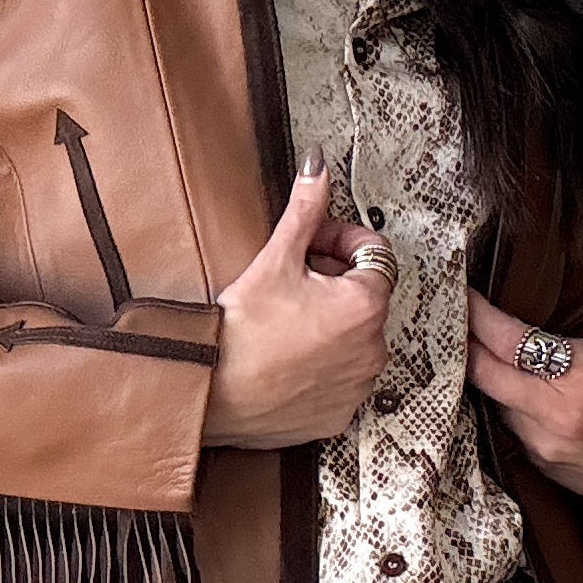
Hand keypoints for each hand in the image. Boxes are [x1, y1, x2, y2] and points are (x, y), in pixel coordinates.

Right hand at [204, 152, 391, 450]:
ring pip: (354, 340)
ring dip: (330, 325)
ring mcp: (358, 386)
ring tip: (287, 321)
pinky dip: (322, 366)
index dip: (340, 240)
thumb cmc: (239, 332)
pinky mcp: (340, 415)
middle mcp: (373, 348)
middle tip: (293, 280)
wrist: (209, 392)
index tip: (313, 243)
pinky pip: (341, 379)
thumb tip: (318, 167)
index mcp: (365, 304)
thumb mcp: (275, 259)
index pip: (373, 253)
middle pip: (364, 297)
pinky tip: (289, 356)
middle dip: (334, 282)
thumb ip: (305, 210)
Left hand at [466, 290, 582, 507]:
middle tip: (453, 325)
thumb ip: (559, 347)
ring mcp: (545, 444)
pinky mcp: (540, 465)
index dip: (479, 317)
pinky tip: (518, 397)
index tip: (463, 299)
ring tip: (484, 357)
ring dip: (488, 380)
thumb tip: (508, 336)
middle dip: (464, 346)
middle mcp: (560, 412)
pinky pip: (510, 427)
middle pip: (485, 374)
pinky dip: (509, 408)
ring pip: (494, 401)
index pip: (511, 340)